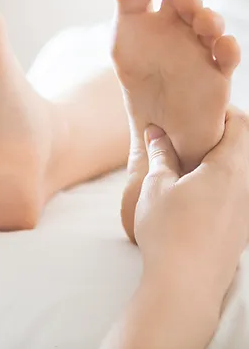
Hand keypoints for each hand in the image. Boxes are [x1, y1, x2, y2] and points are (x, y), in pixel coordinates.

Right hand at [135, 107, 248, 305]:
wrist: (184, 285)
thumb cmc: (169, 232)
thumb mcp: (156, 186)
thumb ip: (160, 155)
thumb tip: (156, 133)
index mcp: (229, 169)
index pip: (241, 123)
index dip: (221, 111)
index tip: (197, 110)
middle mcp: (247, 186)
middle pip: (244, 146)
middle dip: (218, 134)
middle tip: (187, 134)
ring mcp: (248, 209)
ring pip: (241, 170)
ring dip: (219, 159)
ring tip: (187, 162)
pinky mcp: (242, 227)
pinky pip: (238, 192)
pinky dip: (221, 181)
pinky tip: (193, 192)